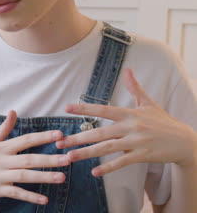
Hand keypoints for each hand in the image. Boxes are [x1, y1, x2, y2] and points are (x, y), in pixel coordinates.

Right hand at [0, 110, 70, 204]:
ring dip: (44, 177)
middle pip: (28, 159)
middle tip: (68, 158)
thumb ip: (4, 128)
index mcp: (2, 147)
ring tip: (62, 177)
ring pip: (25, 176)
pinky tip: (45, 199)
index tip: (59, 134)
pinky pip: (16, 193)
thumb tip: (13, 111)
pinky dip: (30, 196)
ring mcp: (0, 176)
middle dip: (49, 159)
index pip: (25, 140)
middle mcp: (2, 161)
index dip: (43, 137)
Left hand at [56, 68, 196, 176]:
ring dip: (86, 153)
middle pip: (99, 132)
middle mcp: (130, 127)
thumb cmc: (163, 121)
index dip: (84, 108)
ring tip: (69, 157)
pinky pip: (121, 162)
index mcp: (129, 113)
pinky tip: (94, 172)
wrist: (185, 141)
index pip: (103, 109)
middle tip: (59, 143)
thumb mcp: (149, 103)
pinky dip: (107, 167)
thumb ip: (135, 88)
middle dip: (77, 138)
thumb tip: (128, 70)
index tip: (66, 108)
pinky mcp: (142, 155)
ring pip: (106, 148)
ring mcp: (136, 142)